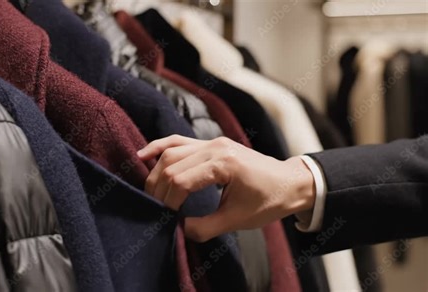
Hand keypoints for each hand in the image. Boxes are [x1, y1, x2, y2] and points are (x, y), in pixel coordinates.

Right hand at [137, 135, 315, 241]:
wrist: (290, 182)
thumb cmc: (268, 201)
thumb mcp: (237, 220)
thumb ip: (205, 227)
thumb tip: (178, 229)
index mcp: (224, 164)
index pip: (181, 180)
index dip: (169, 201)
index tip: (168, 218)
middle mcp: (215, 147)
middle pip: (171, 164)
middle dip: (158, 189)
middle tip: (155, 209)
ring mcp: (212, 141)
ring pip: (171, 151)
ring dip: (156, 172)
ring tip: (149, 192)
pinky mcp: (210, 142)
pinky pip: (179, 141)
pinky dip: (159, 147)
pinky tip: (143, 155)